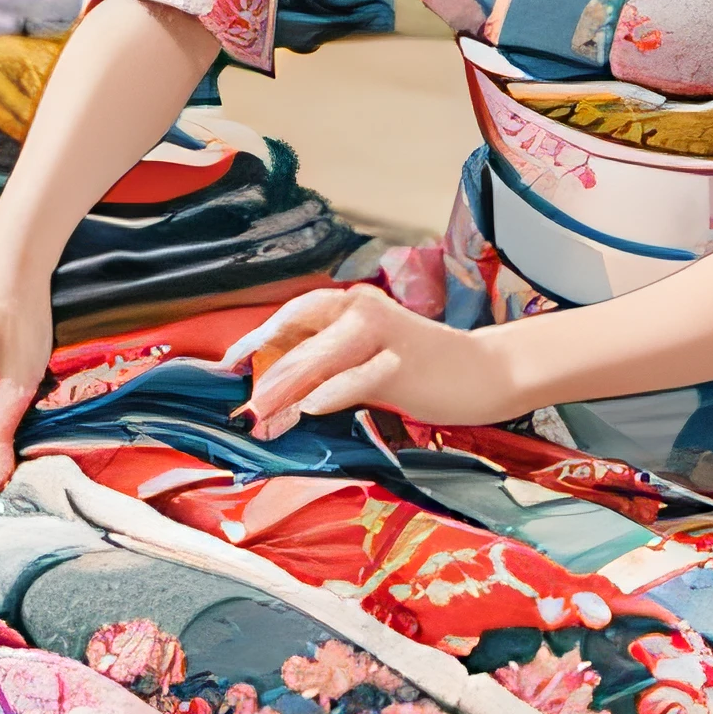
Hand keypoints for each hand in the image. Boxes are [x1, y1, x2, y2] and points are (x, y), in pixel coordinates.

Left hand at [221, 286, 515, 439]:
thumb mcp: (368, 358)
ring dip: (286, 385)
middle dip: (266, 373)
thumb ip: (327, 367)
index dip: (258, 339)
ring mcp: (385, 335)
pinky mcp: (403, 364)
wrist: (485, 371)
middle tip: (242, 405)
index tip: (227, 364)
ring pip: (322, 356)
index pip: (294, 314)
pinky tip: (311, 407)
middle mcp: (364, 310)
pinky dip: (332, 391)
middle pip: (301, 337)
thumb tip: (274, 393)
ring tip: (261, 410)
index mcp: (353, 303)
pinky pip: (358, 378)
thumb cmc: (421, 367)